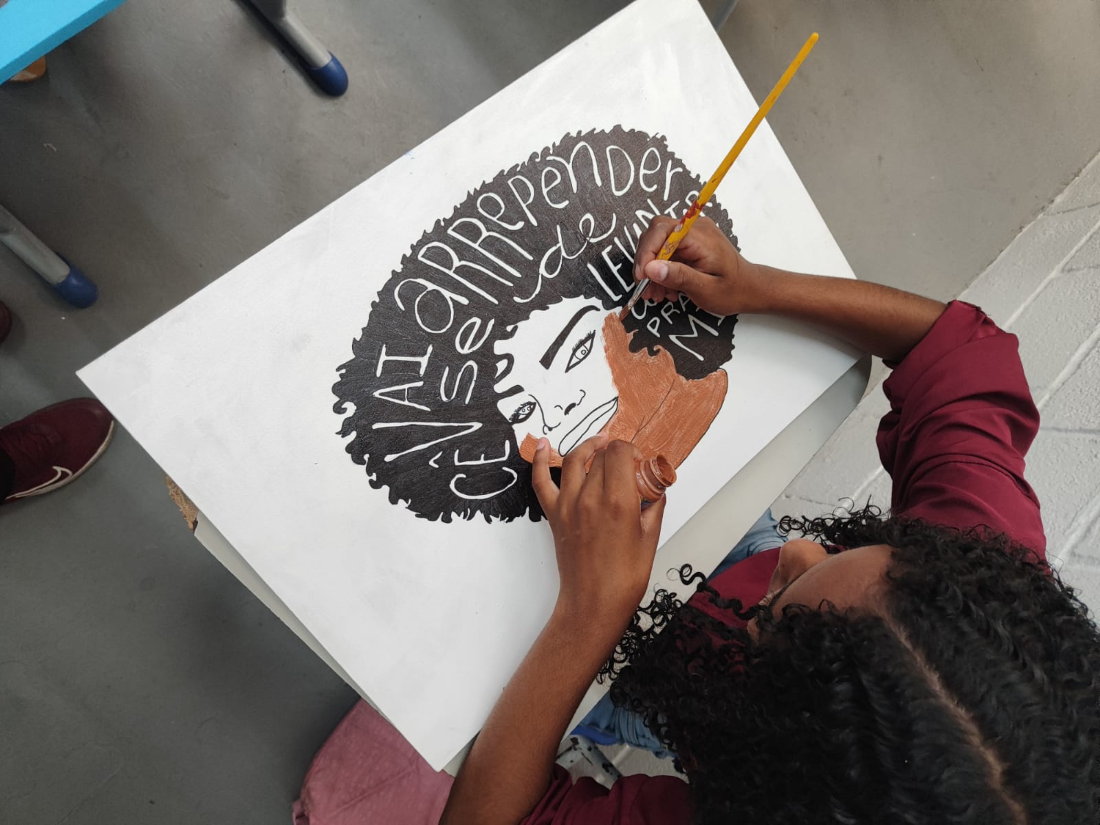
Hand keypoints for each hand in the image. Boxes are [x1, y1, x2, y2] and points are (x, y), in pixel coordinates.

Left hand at [532, 434, 665, 623]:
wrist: (595, 603)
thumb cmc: (624, 578)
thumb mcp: (650, 538)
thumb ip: (653, 506)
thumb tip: (655, 488)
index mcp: (619, 502)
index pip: (620, 453)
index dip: (630, 450)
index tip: (637, 461)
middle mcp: (591, 498)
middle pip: (601, 455)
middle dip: (615, 453)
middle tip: (626, 465)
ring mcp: (569, 505)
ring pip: (575, 460)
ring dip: (587, 447)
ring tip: (598, 445)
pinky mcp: (554, 514)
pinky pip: (541, 480)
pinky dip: (541, 460)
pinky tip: (544, 445)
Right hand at [631, 215, 762, 315]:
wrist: (750, 289)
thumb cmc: (733, 290)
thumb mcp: (705, 289)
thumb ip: (678, 276)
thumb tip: (650, 268)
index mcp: (700, 236)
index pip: (661, 231)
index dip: (646, 253)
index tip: (642, 277)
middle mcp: (695, 228)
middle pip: (655, 234)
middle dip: (646, 262)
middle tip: (646, 288)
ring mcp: (692, 234)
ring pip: (658, 244)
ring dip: (652, 269)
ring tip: (657, 294)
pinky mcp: (690, 243)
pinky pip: (666, 251)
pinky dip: (661, 270)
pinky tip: (666, 288)